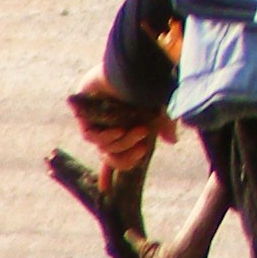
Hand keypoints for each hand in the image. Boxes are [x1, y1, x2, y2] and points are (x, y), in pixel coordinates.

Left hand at [69, 68, 171, 186]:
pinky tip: (117, 128)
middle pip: (110, 156)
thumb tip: (172, 141)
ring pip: (102, 146)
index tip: (106, 190)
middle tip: (142, 147)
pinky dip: (106, 135)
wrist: (132, 67)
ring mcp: (95, 120)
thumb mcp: (159, 110)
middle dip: (127, 156)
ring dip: (121, 142)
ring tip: (135, 130)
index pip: (113, 155)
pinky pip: (91, 135)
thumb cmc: (145, 84)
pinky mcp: (84, 111)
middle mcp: (107, 126)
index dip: (108, 172)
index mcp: (122, 127)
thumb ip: (163, 126)